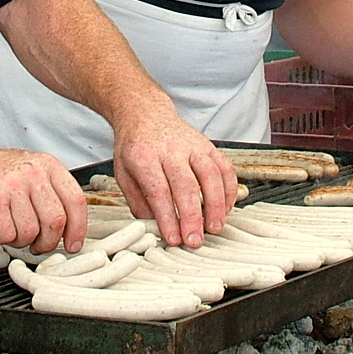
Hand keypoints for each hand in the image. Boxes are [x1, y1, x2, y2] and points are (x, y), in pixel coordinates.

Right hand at [0, 143, 87, 253]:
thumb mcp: (31, 171)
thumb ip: (51, 194)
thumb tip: (69, 229)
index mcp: (48, 165)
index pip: (75, 200)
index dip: (78, 228)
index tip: (73, 244)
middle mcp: (32, 173)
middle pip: (55, 221)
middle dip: (47, 242)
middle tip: (37, 245)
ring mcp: (12, 186)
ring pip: (30, 232)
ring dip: (20, 241)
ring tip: (10, 229)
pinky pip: (6, 235)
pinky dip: (1, 238)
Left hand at [112, 107, 237, 248]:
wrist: (145, 113)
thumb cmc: (135, 146)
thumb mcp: (123, 173)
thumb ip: (138, 201)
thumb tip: (154, 227)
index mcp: (144, 157)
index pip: (158, 191)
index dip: (168, 217)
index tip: (174, 238)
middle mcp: (170, 150)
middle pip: (186, 185)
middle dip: (192, 216)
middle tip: (195, 240)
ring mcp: (192, 146)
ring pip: (211, 175)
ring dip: (216, 205)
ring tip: (215, 227)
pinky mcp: (208, 146)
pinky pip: (225, 168)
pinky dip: (229, 190)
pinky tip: (226, 208)